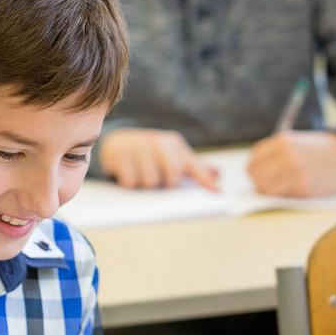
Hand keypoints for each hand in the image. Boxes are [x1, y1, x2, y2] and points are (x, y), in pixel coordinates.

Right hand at [100, 128, 219, 190]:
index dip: (205, 181)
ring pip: (149, 183)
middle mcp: (158, 142)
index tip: (218, 193)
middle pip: (171, 178)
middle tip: (156, 181)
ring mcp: (138, 145)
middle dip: (164, 185)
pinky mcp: (119, 153)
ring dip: (144, 186)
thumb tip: (218, 174)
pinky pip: (130, 182)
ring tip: (140, 175)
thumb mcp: (172, 156)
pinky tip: (126, 173)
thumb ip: (195, 168)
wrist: (117, 141)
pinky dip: (128, 184)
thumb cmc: (151, 155)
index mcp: (174, 144)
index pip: (193, 166)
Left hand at [248, 130, 335, 196]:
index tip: (257, 173)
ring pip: (266, 188)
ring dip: (268, 190)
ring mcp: (295, 172)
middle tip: (265, 184)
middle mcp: (286, 156)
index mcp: (282, 141)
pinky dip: (283, 194)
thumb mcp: (293, 143)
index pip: (254, 160)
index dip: (253, 169)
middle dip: (258, 182)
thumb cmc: (316, 151)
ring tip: (278, 187)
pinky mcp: (304, 187)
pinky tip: (293, 188)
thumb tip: (250, 175)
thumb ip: (273, 155)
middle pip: (256, 175)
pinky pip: (282, 195)